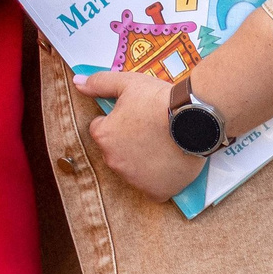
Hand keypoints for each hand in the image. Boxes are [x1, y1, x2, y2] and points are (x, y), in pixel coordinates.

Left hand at [78, 70, 207, 201]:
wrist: (194, 118)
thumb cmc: (160, 100)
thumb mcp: (127, 83)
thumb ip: (99, 83)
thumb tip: (78, 82)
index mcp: (103, 136)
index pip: (102, 129)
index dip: (119, 121)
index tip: (136, 116)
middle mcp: (113, 161)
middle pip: (117, 151)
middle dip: (129, 142)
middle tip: (151, 130)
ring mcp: (134, 179)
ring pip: (133, 170)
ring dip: (143, 161)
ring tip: (163, 144)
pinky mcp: (155, 191)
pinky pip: (151, 189)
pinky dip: (158, 180)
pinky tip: (168, 165)